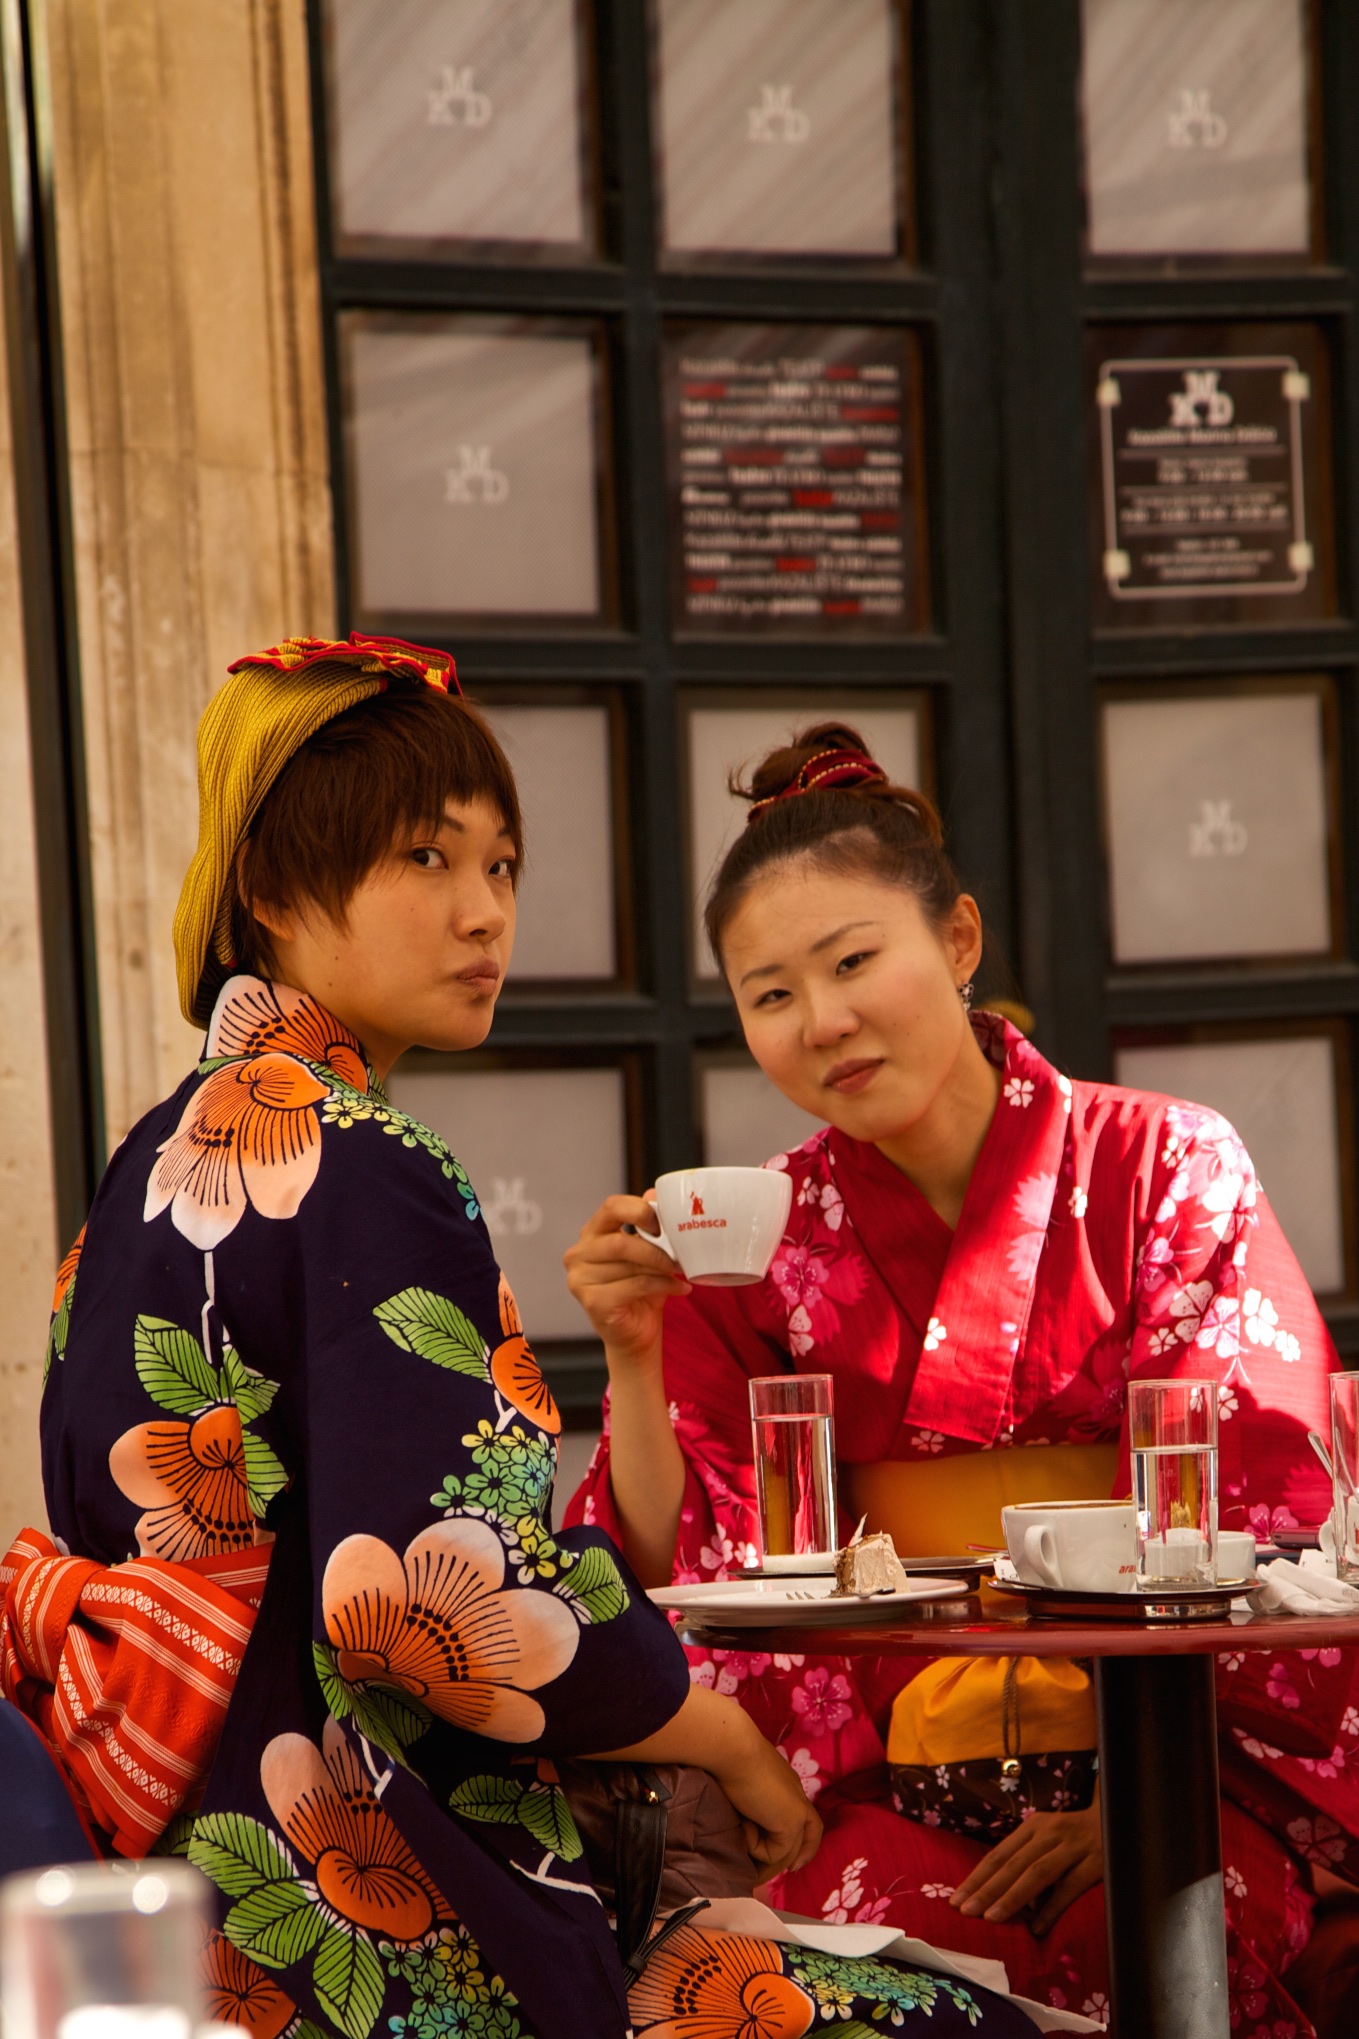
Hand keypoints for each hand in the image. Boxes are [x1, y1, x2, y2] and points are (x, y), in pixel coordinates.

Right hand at [564, 1193, 689, 1368]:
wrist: (637, 1334)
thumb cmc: (642, 1289)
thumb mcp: (649, 1252)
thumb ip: (649, 1225)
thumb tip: (655, 1193)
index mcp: (591, 1234)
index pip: (612, 1207)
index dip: (639, 1210)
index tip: (662, 1225)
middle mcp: (578, 1254)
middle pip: (620, 1242)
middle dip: (655, 1249)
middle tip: (679, 1255)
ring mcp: (580, 1280)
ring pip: (629, 1265)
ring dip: (663, 1268)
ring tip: (682, 1271)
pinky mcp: (593, 1302)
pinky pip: (635, 1286)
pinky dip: (663, 1285)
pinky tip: (680, 1288)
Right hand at [715, 1736, 822, 1882]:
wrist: (732, 1748)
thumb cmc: (727, 1757)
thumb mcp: (740, 1782)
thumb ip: (748, 1800)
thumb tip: (741, 1820)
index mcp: (786, 1783)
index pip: (804, 1815)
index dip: (802, 1840)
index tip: (792, 1862)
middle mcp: (797, 1795)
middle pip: (808, 1834)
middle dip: (792, 1858)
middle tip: (769, 1873)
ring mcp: (797, 1809)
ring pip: (790, 1851)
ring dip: (765, 1860)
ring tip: (743, 1860)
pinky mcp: (792, 1823)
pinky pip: (776, 1853)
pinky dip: (756, 1848)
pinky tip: (742, 1827)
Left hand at [949, 1795, 1102, 1935]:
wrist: (1119, 1818)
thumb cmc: (1076, 1834)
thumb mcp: (1049, 1837)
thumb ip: (1027, 1858)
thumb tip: (997, 1893)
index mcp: (1034, 1826)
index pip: (999, 1855)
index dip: (977, 1877)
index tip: (956, 1899)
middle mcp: (1050, 1833)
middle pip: (1013, 1864)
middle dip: (987, 1889)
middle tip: (966, 1911)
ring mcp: (1073, 1847)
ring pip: (1036, 1874)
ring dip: (1012, 1897)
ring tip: (992, 1918)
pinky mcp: (1096, 1863)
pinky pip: (1069, 1888)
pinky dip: (1052, 1908)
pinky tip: (1037, 1928)